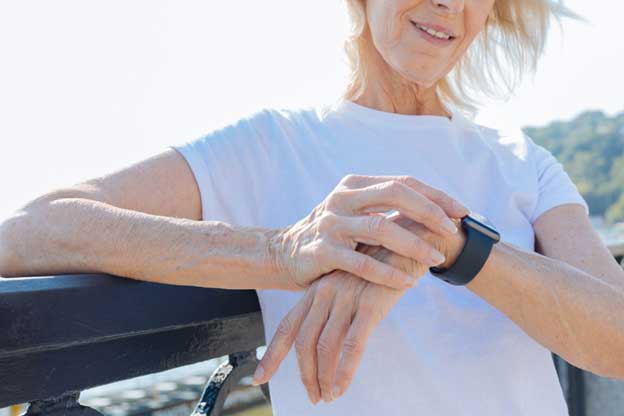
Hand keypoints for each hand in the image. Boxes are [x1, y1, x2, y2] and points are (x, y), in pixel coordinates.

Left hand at [253, 213, 466, 402]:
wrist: (410, 239)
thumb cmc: (379, 266)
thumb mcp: (350, 282)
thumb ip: (335, 306)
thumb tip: (326, 341)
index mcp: (317, 289)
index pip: (288, 326)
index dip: (272, 354)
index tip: (259, 378)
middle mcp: (326, 293)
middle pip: (302, 340)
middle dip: (304, 374)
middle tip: (313, 397)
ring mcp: (346, 297)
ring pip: (324, 346)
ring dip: (323, 378)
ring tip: (328, 397)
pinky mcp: (370, 304)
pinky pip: (352, 344)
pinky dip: (343, 371)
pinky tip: (340, 388)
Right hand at [268, 174, 468, 290]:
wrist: (283, 253)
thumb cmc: (331, 235)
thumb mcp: (354, 212)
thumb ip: (384, 207)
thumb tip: (436, 209)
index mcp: (354, 184)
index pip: (402, 182)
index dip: (435, 196)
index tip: (461, 212)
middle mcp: (342, 198)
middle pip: (395, 195)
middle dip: (429, 212)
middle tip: (452, 230)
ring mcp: (331, 224)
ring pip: (380, 228)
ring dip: (413, 244)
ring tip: (435, 259)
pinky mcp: (322, 251)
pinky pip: (361, 263)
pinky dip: (387, 272)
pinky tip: (408, 281)